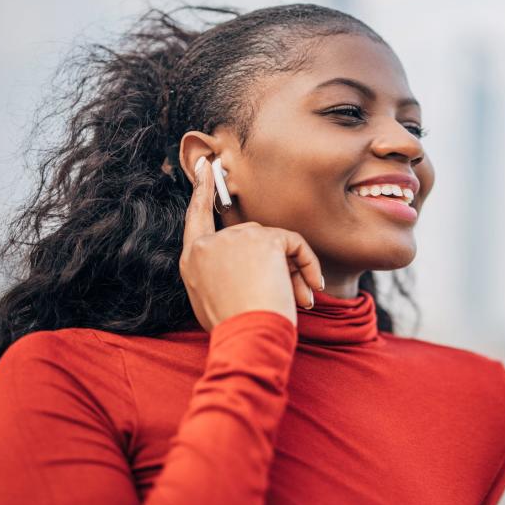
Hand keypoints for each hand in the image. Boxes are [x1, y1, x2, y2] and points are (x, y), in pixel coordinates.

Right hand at [179, 156, 323, 331]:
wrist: (248, 339)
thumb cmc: (237, 332)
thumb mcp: (216, 303)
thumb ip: (224, 275)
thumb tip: (255, 266)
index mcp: (192, 261)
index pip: (196, 217)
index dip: (203, 191)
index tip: (207, 165)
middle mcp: (209, 245)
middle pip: (253, 238)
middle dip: (277, 265)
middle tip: (298, 297)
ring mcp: (235, 239)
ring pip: (276, 243)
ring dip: (294, 271)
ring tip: (302, 301)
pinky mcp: (264, 239)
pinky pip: (295, 244)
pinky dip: (309, 264)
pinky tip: (312, 287)